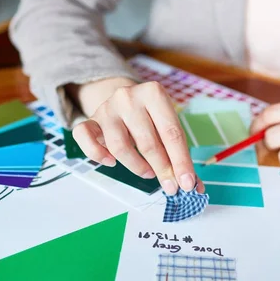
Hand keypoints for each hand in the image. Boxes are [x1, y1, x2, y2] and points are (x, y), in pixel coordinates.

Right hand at [72, 80, 202, 194]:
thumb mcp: (167, 126)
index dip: (180, 161)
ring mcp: (107, 108)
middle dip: (162, 169)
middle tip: (171, 187)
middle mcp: (129, 97)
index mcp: (154, 93)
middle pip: (148, 142)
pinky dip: (98, 155)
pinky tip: (111, 163)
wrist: (124, 99)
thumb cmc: (150, 118)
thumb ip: (179, 153)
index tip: (187, 183)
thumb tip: (194, 185)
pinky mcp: (90, 120)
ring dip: (136, 166)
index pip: (171, 133)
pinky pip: (86, 139)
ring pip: (120, 146)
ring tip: (148, 173)